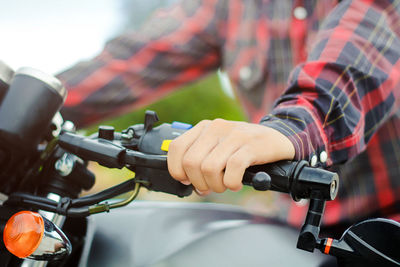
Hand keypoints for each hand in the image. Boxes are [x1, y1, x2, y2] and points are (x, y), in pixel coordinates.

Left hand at [167, 119, 294, 193]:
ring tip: (225, 185)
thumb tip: (185, 180)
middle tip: (210, 187)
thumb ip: (201, 158)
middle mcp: (216, 128)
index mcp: (204, 127)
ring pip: (209, 168)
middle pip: (191, 162)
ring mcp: (233, 135)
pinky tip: (236, 183)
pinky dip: (232, 183)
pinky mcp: (250, 145)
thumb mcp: (218, 146)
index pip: (176, 148)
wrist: (277, 138)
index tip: (187, 181)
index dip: (177, 170)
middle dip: (198, 182)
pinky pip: (232, 169)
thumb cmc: (244, 147)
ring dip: (216, 185)